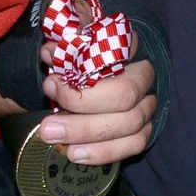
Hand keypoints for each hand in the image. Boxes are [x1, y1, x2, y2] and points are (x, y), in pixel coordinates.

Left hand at [35, 48, 158, 164]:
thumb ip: (65, 43)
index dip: (87, 69)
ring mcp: (148, 104)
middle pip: (125, 94)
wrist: (92, 77)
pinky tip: (74, 153)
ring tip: (52, 137)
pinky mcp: (144, 129)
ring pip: (130, 123)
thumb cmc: (81, 56)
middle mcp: (144, 76)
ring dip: (87, 134)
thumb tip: (50, 53)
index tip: (53, 81)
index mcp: (129, 46)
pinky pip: (133, 145)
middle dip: (82, 108)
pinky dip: (102, 152)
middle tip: (47, 121)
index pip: (121, 51)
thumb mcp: (72, 41)